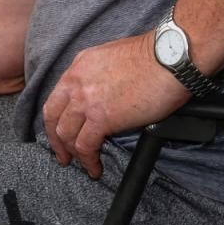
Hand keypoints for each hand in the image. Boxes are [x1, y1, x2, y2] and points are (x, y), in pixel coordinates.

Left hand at [41, 33, 188, 178]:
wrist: (169, 59)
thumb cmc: (153, 57)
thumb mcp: (111, 57)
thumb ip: (97, 76)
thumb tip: (101, 95)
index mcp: (79, 66)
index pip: (57, 98)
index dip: (56, 119)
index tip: (61, 132)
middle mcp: (76, 82)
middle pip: (54, 118)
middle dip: (57, 141)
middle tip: (64, 155)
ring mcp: (86, 101)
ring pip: (66, 134)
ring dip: (72, 154)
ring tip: (85, 165)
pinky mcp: (101, 118)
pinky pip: (85, 145)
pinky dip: (88, 160)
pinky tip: (95, 167)